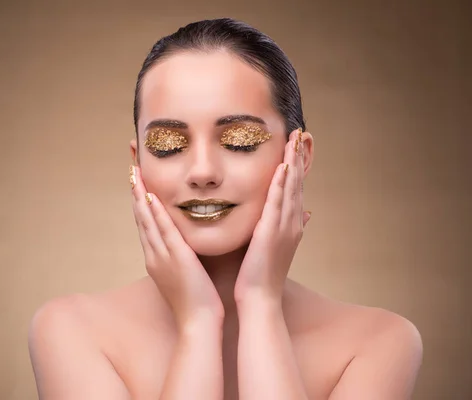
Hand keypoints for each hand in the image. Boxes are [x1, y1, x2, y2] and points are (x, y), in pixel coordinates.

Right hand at [130, 165, 224, 329]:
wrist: (198, 322)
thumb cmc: (195, 301)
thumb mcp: (182, 273)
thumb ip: (179, 256)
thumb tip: (181, 243)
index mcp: (155, 257)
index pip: (145, 223)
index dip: (139, 201)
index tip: (137, 180)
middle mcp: (154, 254)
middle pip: (141, 217)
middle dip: (135, 191)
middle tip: (131, 167)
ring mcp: (162, 256)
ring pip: (147, 220)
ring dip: (140, 195)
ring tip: (135, 173)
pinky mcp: (177, 258)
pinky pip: (164, 232)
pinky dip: (155, 213)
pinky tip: (151, 196)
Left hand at [234, 128, 311, 305]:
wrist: (260, 298)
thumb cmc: (261, 274)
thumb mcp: (274, 247)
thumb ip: (282, 228)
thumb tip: (300, 215)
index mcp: (291, 225)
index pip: (295, 189)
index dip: (298, 166)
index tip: (298, 145)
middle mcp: (292, 223)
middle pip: (297, 183)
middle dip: (299, 157)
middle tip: (302, 132)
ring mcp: (284, 227)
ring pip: (290, 188)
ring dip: (293, 162)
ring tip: (295, 139)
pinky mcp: (271, 232)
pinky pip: (277, 203)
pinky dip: (281, 183)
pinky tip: (282, 166)